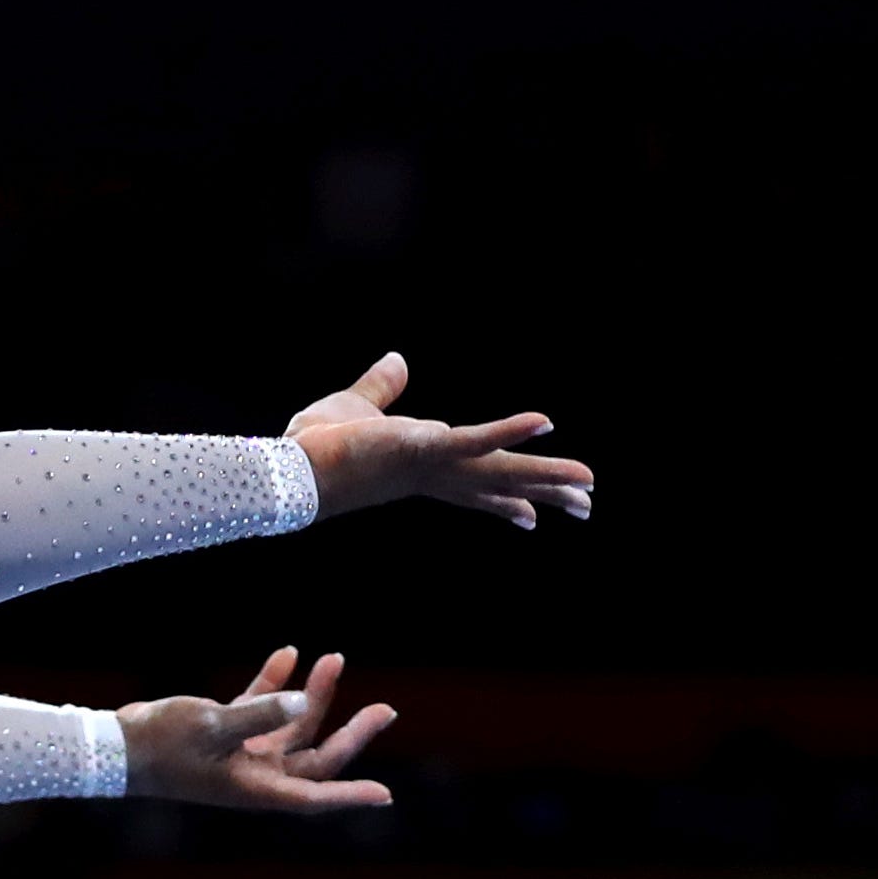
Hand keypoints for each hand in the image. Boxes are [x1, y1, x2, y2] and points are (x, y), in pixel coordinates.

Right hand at [118, 646, 395, 813]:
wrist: (115, 746)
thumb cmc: (161, 743)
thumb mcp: (212, 724)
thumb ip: (259, 712)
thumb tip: (299, 700)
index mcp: (257, 786)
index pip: (316, 795)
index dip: (351, 795)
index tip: (385, 796)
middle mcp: (257, 775)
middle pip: (318, 758)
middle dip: (351, 732)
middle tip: (386, 710)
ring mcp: (242, 755)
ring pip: (293, 728)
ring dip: (312, 696)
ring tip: (331, 659)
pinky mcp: (225, 734)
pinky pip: (261, 709)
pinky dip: (273, 685)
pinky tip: (288, 654)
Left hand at [285, 350, 593, 527]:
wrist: (289, 470)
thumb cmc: (313, 447)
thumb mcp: (355, 407)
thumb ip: (380, 386)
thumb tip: (397, 359)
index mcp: (420, 468)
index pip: (469, 489)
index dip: (502, 504)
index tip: (530, 519)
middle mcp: (433, 474)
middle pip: (499, 485)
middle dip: (543, 494)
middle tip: (585, 507)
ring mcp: (432, 464)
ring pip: (499, 470)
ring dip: (545, 473)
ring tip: (587, 482)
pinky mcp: (423, 448)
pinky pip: (474, 440)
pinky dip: (509, 429)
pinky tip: (545, 421)